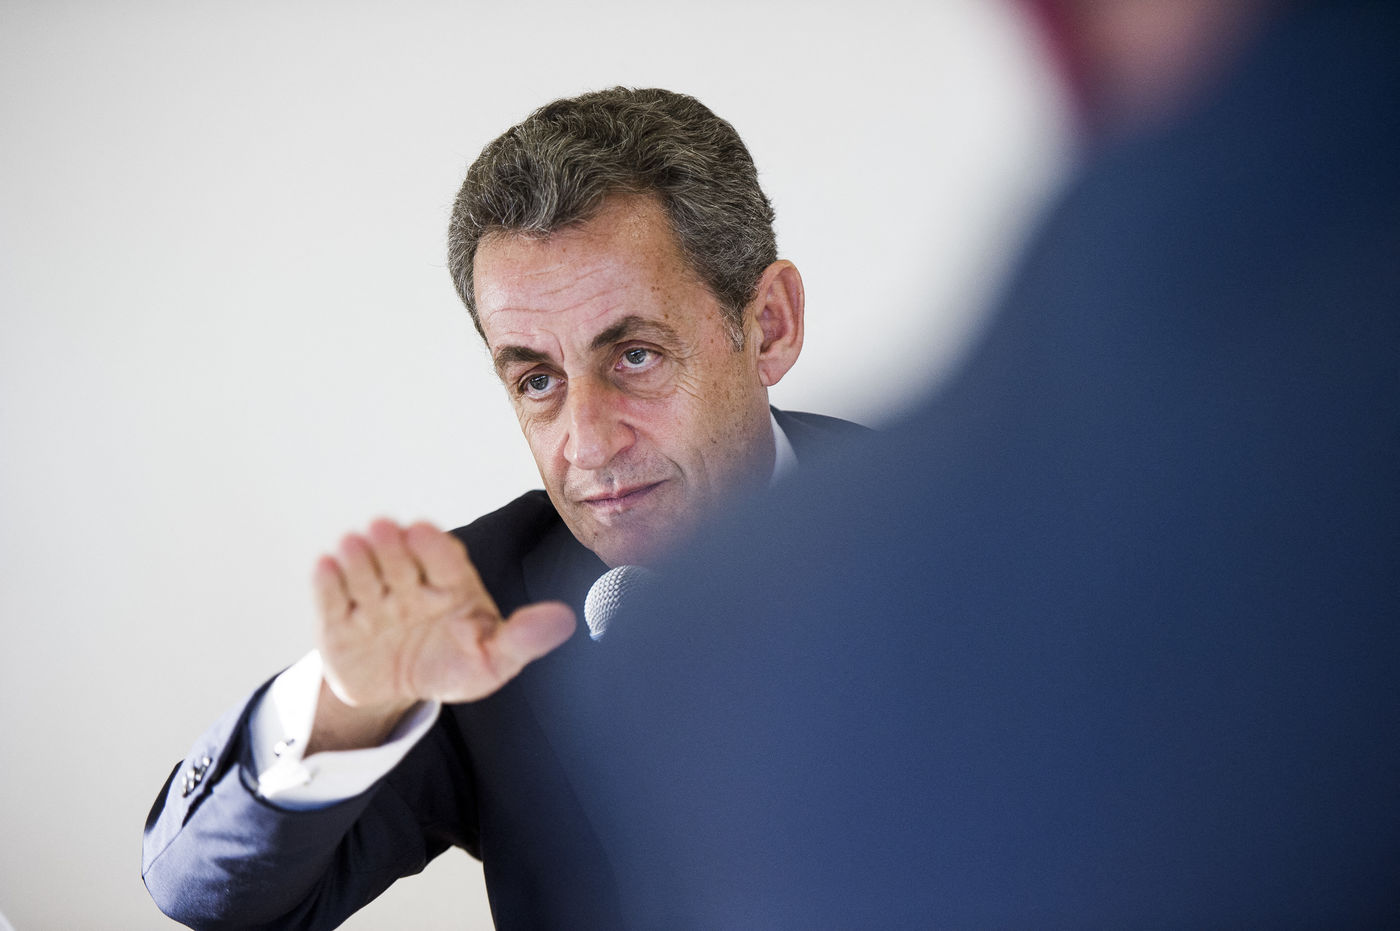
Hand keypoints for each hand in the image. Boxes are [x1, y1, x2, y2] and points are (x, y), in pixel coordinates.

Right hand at [308, 518, 574, 750]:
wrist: (399, 690)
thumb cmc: (455, 664)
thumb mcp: (493, 660)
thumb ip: (524, 639)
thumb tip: (567, 620)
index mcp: (452, 584)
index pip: (445, 559)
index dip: (434, 546)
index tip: (423, 532)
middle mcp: (409, 584)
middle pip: (400, 560)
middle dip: (392, 546)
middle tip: (385, 529)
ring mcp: (372, 601)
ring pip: (363, 573)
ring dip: (359, 558)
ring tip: (354, 544)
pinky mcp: (337, 623)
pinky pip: (329, 600)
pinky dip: (327, 584)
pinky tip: (326, 565)